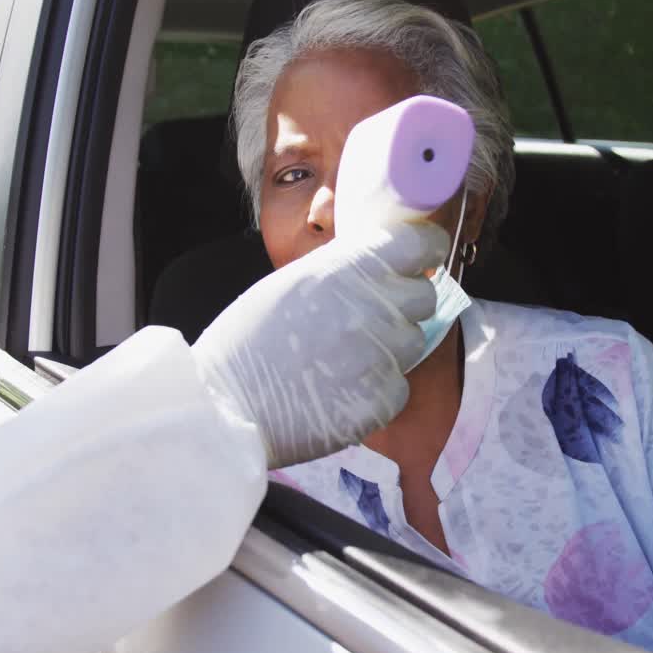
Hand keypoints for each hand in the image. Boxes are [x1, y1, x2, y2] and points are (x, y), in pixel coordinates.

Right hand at [192, 221, 448, 467]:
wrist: (225, 407)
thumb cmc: (247, 343)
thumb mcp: (292, 283)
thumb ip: (343, 271)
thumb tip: (381, 266)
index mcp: (349, 268)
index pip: (420, 245)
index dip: (427, 250)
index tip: (424, 258)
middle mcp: (373, 306)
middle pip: (423, 298)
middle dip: (402, 305)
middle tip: (366, 320)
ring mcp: (382, 355)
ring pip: (412, 343)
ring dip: (389, 349)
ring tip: (340, 361)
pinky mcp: (383, 399)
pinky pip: (399, 388)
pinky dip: (377, 390)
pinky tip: (338, 393)